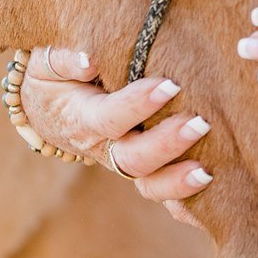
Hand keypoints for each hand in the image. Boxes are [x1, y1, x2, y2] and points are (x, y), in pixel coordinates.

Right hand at [19, 48, 212, 223]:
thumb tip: (89, 59)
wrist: (47, 109)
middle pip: (133, 159)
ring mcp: (120, 161)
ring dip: (177, 180)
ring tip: (208, 170)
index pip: (110, 118)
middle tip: (201, 123)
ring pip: (147, 183)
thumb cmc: (52, 78)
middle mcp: (102, 147)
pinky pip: (158, 189)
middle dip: (167, 145)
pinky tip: (211, 189)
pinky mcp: (138, 166)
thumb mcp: (46, 63)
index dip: (138, 105)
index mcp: (81, 118)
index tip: (170, 85)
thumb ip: (64, 60)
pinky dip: (181, 197)